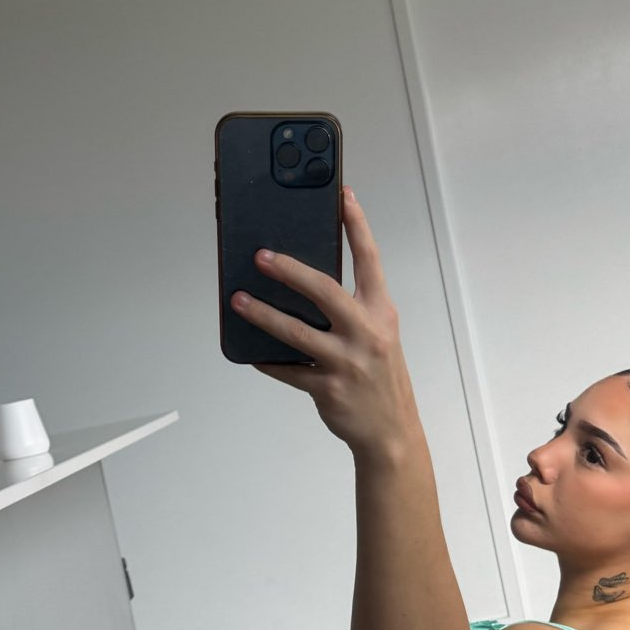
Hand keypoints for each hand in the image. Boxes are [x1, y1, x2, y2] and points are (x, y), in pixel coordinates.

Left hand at [231, 188, 418, 455]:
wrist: (391, 432)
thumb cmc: (380, 377)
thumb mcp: (378, 335)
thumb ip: (352, 309)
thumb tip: (304, 283)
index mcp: (381, 312)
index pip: (370, 260)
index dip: (357, 226)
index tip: (343, 198)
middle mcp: (367, 333)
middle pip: (325, 291)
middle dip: (290, 270)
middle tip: (261, 256)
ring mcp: (347, 362)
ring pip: (296, 332)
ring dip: (262, 314)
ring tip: (238, 300)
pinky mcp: (328, 388)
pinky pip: (288, 370)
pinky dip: (268, 361)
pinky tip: (251, 352)